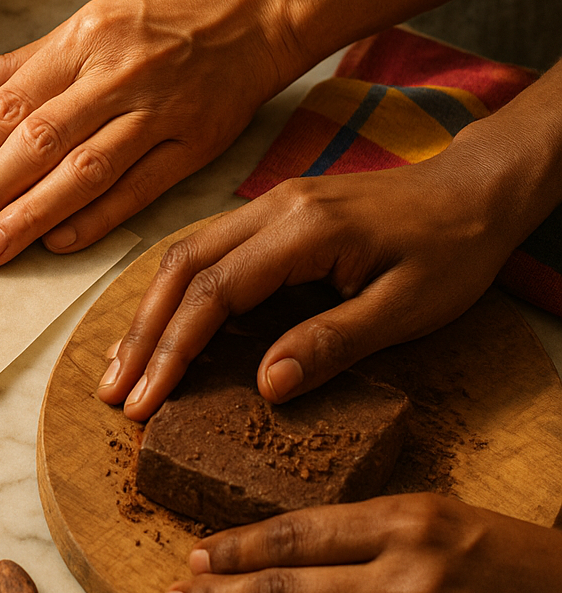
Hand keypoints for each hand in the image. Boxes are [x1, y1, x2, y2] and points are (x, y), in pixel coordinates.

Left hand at [0, 0, 305, 266]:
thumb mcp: (90, 20)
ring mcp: (161, 111)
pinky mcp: (198, 143)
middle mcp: (118, 74)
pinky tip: (56, 244)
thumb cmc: (170, 12)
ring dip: (31, 216)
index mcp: (84, 39)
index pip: (12, 104)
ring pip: (85, 172)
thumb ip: (21, 64)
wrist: (264, 7)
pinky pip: (140, 189)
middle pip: (40, 141)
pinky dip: (97, 219)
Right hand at [98, 145, 522, 420]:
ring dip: (149, 315)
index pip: (215, 292)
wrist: (478, 190)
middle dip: (142, 335)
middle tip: (115, 394)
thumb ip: (333, 342)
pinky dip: (174, 294)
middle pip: (181, 269)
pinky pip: (207, 252)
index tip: (148, 402)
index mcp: (304, 230)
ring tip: (123, 369)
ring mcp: (268, 207)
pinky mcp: (272, 216)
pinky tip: (161, 328)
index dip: (174, 351)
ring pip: (184, 256)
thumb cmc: (453, 250)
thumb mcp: (407, 308)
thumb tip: (265, 386)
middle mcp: (272, 209)